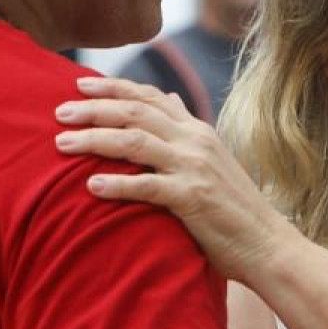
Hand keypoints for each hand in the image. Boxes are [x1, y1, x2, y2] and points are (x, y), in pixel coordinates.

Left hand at [54, 75, 281, 282]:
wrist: (268, 244)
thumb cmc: (235, 209)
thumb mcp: (214, 159)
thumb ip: (188, 132)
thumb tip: (170, 100)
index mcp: (198, 131)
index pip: (151, 96)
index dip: (113, 87)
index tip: (79, 84)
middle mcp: (196, 142)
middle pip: (136, 112)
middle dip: (93, 108)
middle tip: (59, 112)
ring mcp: (195, 168)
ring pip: (135, 141)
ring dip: (94, 139)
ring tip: (62, 144)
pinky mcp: (193, 198)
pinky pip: (147, 185)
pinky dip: (117, 183)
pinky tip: (91, 185)